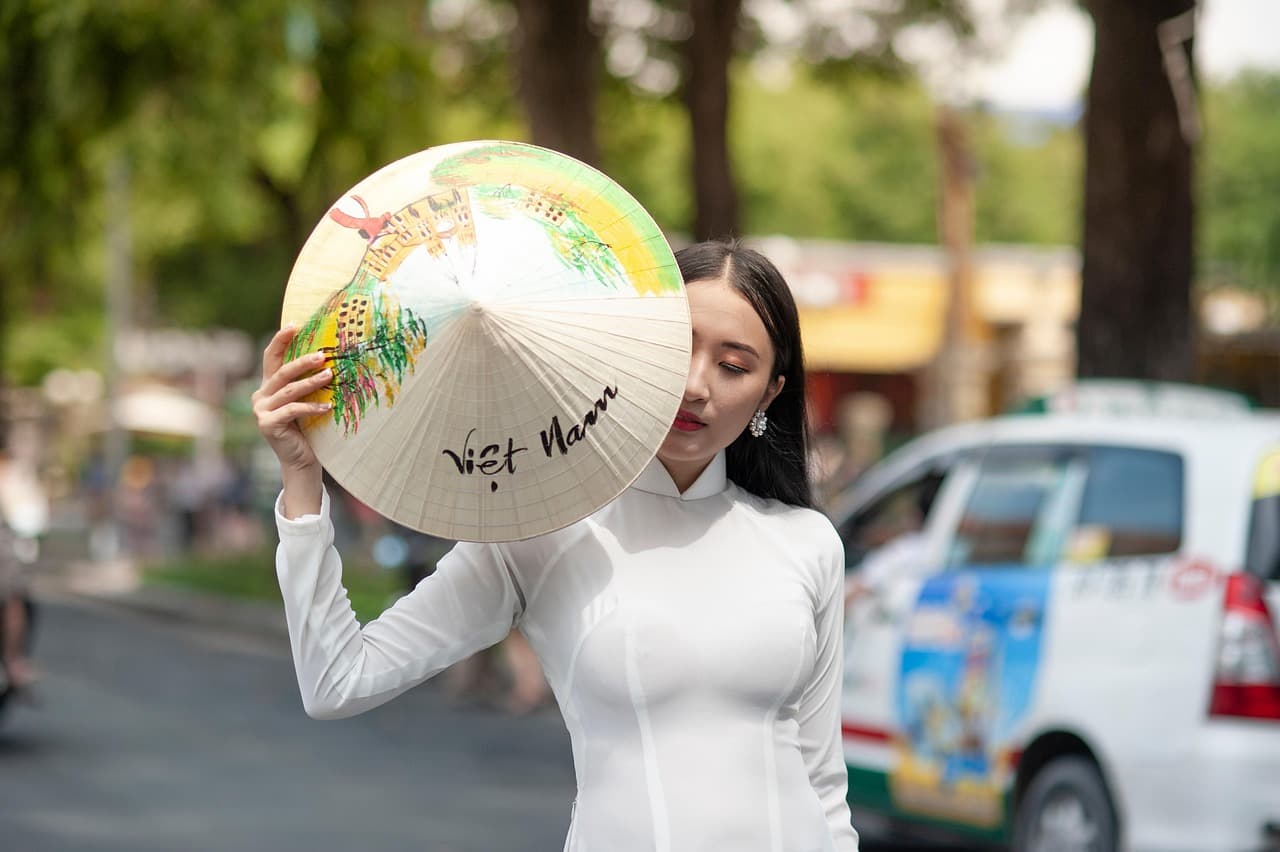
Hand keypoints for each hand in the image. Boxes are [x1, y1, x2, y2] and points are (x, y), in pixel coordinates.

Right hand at [251, 326, 332, 473]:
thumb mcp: (305, 401)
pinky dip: (311, 408)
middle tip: (323, 355)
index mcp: (268, 386)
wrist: (300, 459)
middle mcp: (260, 395)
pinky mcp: (267, 424)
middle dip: (303, 362)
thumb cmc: (307, 428)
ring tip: (330, 375)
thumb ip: (306, 383)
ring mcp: (261, 410)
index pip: (271, 357)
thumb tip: (328, 357)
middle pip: (282, 372)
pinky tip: (328, 407)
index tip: (295, 325)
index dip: (280, 340)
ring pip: (289, 390)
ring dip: (311, 382)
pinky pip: (292, 410)